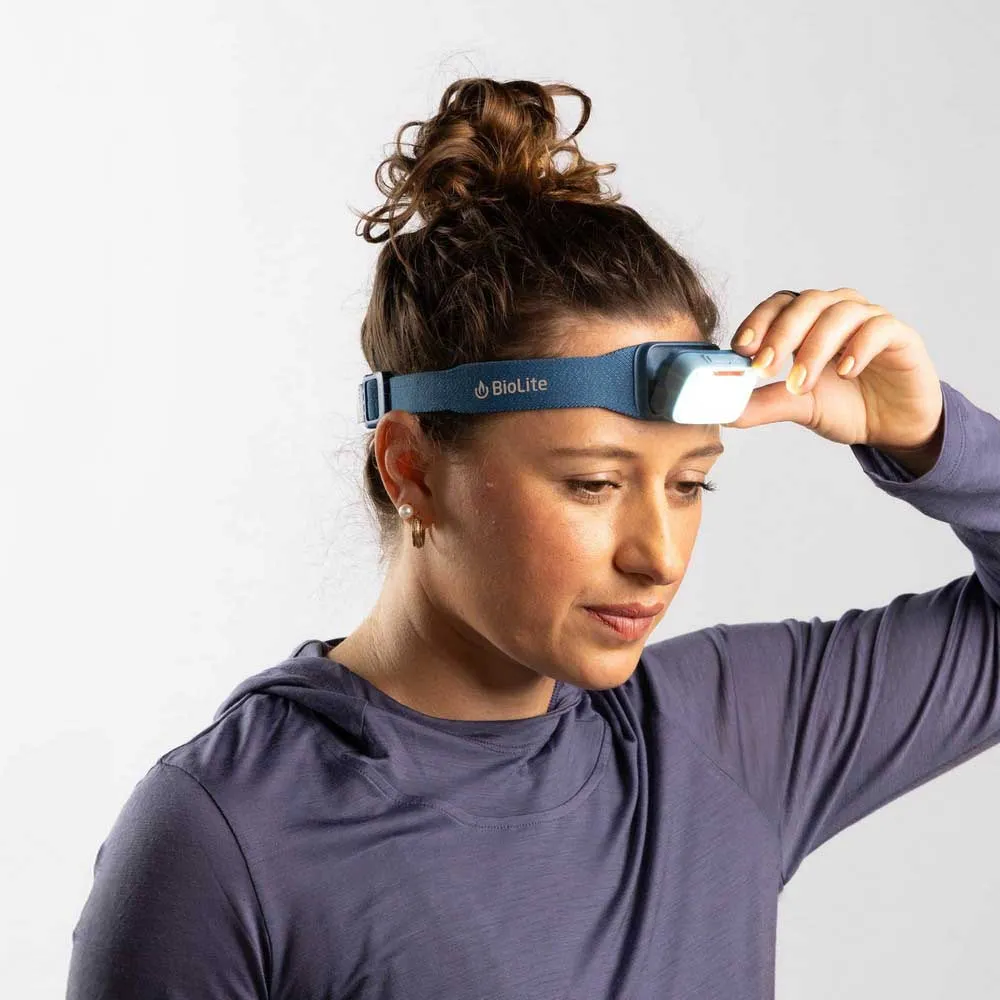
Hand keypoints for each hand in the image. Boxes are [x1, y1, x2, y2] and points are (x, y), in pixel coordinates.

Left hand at [723, 288, 943, 454]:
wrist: (893, 426)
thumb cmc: (846, 405)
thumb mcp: (798, 407)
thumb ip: (764, 404)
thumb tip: (725, 410)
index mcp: (809, 322)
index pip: (779, 305)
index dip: (758, 321)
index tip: (741, 349)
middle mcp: (838, 312)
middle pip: (806, 302)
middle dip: (781, 334)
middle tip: (764, 368)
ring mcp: (870, 320)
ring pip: (840, 313)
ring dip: (815, 347)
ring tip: (800, 384)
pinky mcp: (901, 336)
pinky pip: (879, 327)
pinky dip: (859, 347)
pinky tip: (845, 372)